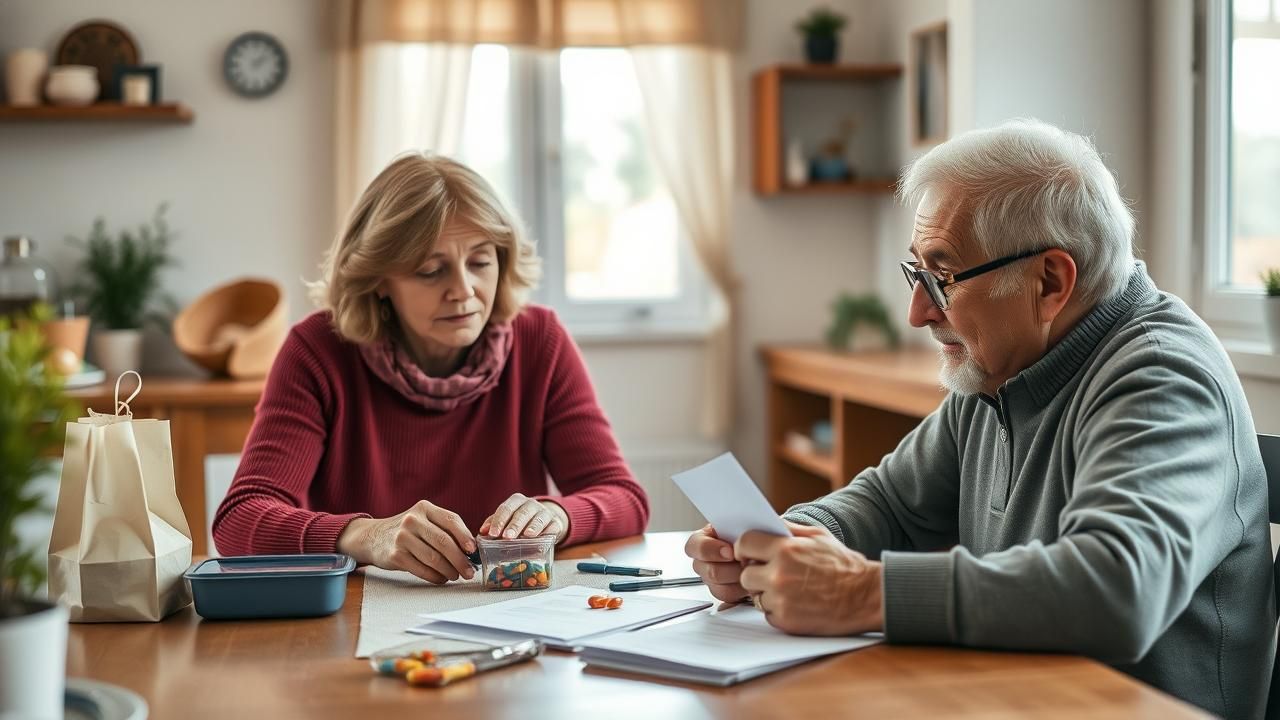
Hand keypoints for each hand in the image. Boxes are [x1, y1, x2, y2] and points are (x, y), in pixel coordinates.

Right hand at [336, 500, 475, 583]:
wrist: (372, 537)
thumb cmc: (407, 531)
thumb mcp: (423, 520)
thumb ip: (444, 529)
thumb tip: (472, 549)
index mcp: (424, 508)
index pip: (451, 520)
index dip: (465, 536)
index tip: (473, 550)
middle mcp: (412, 520)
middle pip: (443, 542)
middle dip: (460, 559)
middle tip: (469, 571)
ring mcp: (402, 537)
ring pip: (434, 558)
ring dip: (449, 570)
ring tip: (455, 576)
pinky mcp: (395, 555)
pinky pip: (421, 569)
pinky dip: (435, 576)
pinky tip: (441, 578)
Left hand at [479, 493, 568, 542]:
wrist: (545, 520)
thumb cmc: (521, 521)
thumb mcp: (507, 519)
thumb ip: (495, 524)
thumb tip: (483, 532)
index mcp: (516, 501)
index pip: (506, 508)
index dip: (499, 521)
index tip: (492, 534)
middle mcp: (531, 504)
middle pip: (522, 513)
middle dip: (514, 525)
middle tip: (507, 537)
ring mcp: (545, 512)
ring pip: (538, 518)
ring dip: (532, 526)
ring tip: (527, 536)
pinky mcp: (556, 522)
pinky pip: (553, 526)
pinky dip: (548, 532)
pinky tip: (544, 539)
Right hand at [684, 524, 748, 602]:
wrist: (763, 549)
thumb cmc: (753, 533)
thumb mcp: (744, 523)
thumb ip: (736, 527)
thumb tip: (739, 534)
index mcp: (704, 539)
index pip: (694, 546)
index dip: (710, 550)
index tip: (729, 551)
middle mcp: (705, 561)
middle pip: (707, 571)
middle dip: (730, 568)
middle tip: (745, 563)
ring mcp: (713, 579)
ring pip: (718, 587)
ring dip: (737, 579)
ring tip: (751, 571)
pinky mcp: (725, 592)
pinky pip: (728, 598)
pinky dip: (741, 590)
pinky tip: (751, 580)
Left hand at [735, 523, 882, 635]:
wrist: (866, 596)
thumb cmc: (844, 565)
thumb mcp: (818, 536)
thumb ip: (788, 529)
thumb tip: (766, 525)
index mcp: (785, 549)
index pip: (744, 544)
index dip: (744, 549)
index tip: (748, 553)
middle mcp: (779, 575)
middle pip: (745, 574)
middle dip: (755, 574)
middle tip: (771, 574)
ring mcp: (781, 600)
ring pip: (755, 596)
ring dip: (767, 593)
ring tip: (789, 589)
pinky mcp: (786, 621)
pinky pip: (768, 614)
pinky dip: (778, 610)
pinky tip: (796, 603)